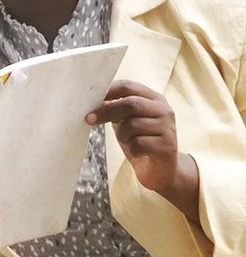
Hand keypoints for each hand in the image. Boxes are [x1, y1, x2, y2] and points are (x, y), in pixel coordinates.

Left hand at [86, 80, 199, 222]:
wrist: (161, 170)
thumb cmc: (140, 140)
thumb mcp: (125, 120)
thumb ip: (114, 107)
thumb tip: (91, 100)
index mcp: (153, 98)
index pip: (128, 86)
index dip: (107, 91)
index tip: (89, 99)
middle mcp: (164, 110)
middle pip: (130, 104)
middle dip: (106, 111)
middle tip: (89, 119)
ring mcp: (168, 127)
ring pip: (132, 125)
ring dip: (121, 135)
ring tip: (127, 141)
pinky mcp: (167, 146)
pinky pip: (138, 144)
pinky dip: (131, 148)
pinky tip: (137, 152)